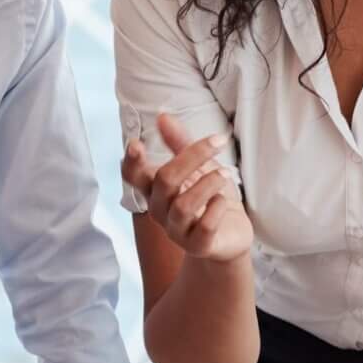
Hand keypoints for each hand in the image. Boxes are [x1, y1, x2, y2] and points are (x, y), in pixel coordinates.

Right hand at [122, 112, 251, 262]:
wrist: (230, 235)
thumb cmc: (209, 197)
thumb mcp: (199, 166)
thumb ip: (180, 143)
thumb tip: (162, 116)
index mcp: (155, 189)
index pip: (134, 176)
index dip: (132, 162)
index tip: (136, 143)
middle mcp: (160, 210)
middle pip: (165, 180)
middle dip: (192, 156)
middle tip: (219, 141)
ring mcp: (177, 231)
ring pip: (184, 205)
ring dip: (208, 183)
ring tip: (226, 174)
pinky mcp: (198, 246)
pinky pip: (204, 227)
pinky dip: (216, 209)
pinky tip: (223, 201)